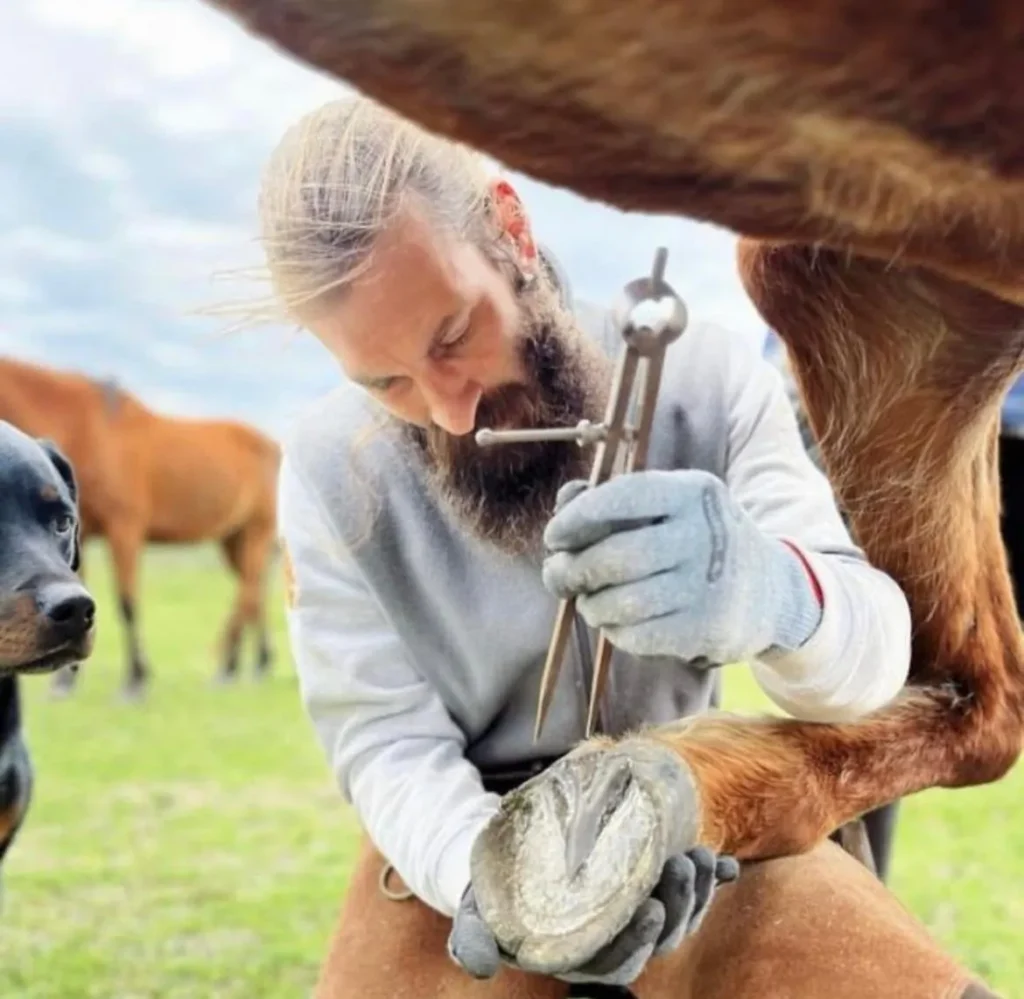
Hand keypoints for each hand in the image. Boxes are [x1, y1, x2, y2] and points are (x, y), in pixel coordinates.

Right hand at [448, 845, 738, 985]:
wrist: (509, 861)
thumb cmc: (493, 894)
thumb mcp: (474, 912)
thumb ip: (474, 937)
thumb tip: (478, 965)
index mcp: (582, 955)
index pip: (619, 962)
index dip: (640, 941)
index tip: (651, 909)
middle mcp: (615, 940)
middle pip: (660, 937)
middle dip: (679, 906)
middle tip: (682, 866)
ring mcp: (638, 912)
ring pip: (680, 914)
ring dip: (697, 889)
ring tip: (700, 854)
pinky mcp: (651, 883)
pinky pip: (689, 889)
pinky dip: (712, 877)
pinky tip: (728, 865)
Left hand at [541, 469, 822, 663]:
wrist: (771, 590)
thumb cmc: (697, 541)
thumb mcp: (669, 507)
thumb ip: (613, 501)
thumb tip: (563, 506)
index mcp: (694, 492)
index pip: (624, 498)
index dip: (578, 518)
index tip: (554, 537)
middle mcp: (706, 535)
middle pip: (617, 557)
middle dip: (573, 570)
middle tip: (556, 576)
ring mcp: (710, 585)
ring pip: (623, 602)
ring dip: (591, 605)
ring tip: (589, 601)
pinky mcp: (708, 629)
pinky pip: (639, 636)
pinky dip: (615, 631)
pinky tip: (616, 622)